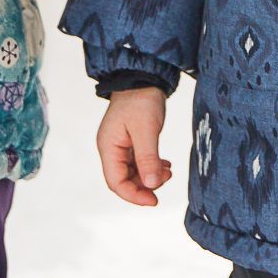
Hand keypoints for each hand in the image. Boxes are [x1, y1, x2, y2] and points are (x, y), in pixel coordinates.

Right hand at [97, 87, 171, 206]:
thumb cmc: (141, 99)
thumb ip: (148, 159)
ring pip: (133, 172)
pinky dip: (151, 166)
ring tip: (168, 171)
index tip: (154, 200)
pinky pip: (138, 161)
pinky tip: (165, 165)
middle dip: (144, 186)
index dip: (133, 195)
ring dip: (150, 176)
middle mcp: (111, 148)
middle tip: (166, 181)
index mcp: (108, 147)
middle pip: (123, 179)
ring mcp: (120, 144)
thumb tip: (151, 186)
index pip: (115, 182)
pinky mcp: (131, 140)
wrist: (143, 76)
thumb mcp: (146, 130)